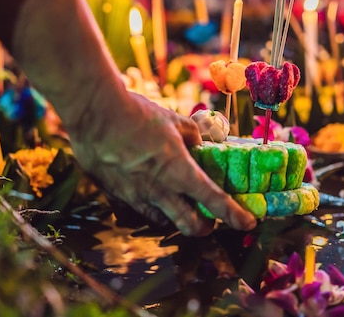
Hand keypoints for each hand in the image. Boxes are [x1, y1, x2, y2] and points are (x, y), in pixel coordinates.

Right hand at [67, 92, 255, 235]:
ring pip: (162, 221)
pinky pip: (137, 209)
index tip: (248, 222)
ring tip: (178, 204)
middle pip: (190, 226)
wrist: (95, 114)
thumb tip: (199, 142)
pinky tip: (146, 190)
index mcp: (179, 171)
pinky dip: (148, 205)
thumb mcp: (173, 120)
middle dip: (205, 228)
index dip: (234, 215)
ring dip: (175, 218)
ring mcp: (135, 196)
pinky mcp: (116, 194)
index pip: (215, 201)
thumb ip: (191, 135)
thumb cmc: (137, 114)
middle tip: (210, 220)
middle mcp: (159, 191)